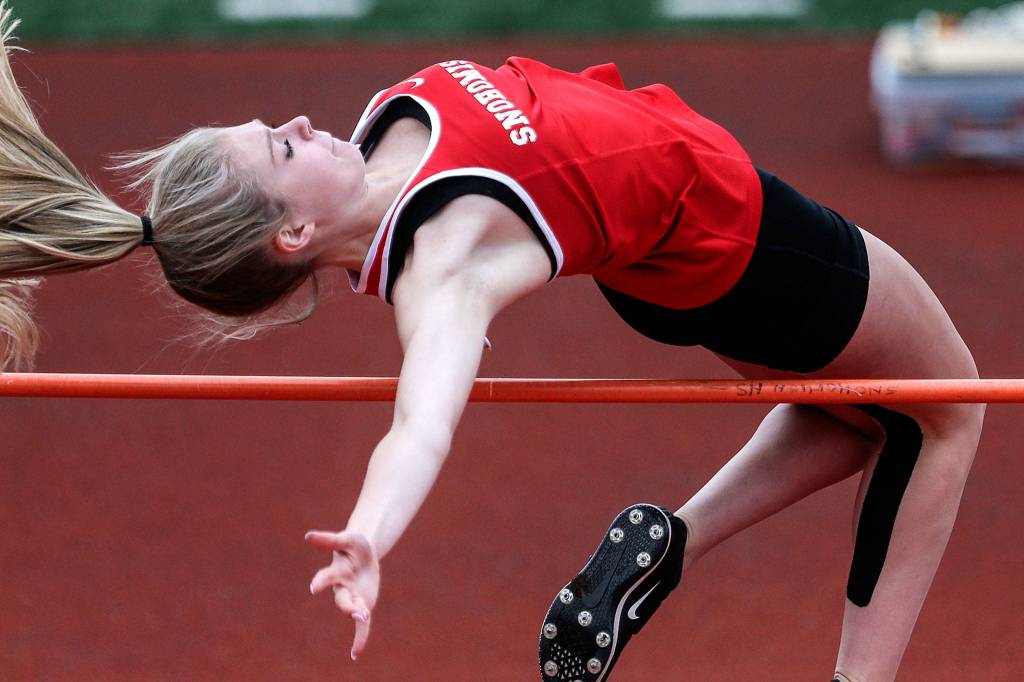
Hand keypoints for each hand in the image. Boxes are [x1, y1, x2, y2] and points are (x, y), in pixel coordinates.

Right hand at [305, 530, 380, 659]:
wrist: (365, 552)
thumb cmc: (354, 545)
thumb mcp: (347, 538)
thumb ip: (329, 540)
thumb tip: (307, 536)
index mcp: (336, 571)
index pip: (328, 576)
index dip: (321, 581)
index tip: (314, 587)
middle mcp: (341, 587)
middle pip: (341, 598)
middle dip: (347, 605)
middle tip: (355, 610)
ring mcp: (352, 597)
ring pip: (352, 609)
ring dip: (357, 615)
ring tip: (363, 617)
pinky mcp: (363, 604)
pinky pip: (361, 624)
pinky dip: (360, 638)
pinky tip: (356, 654)